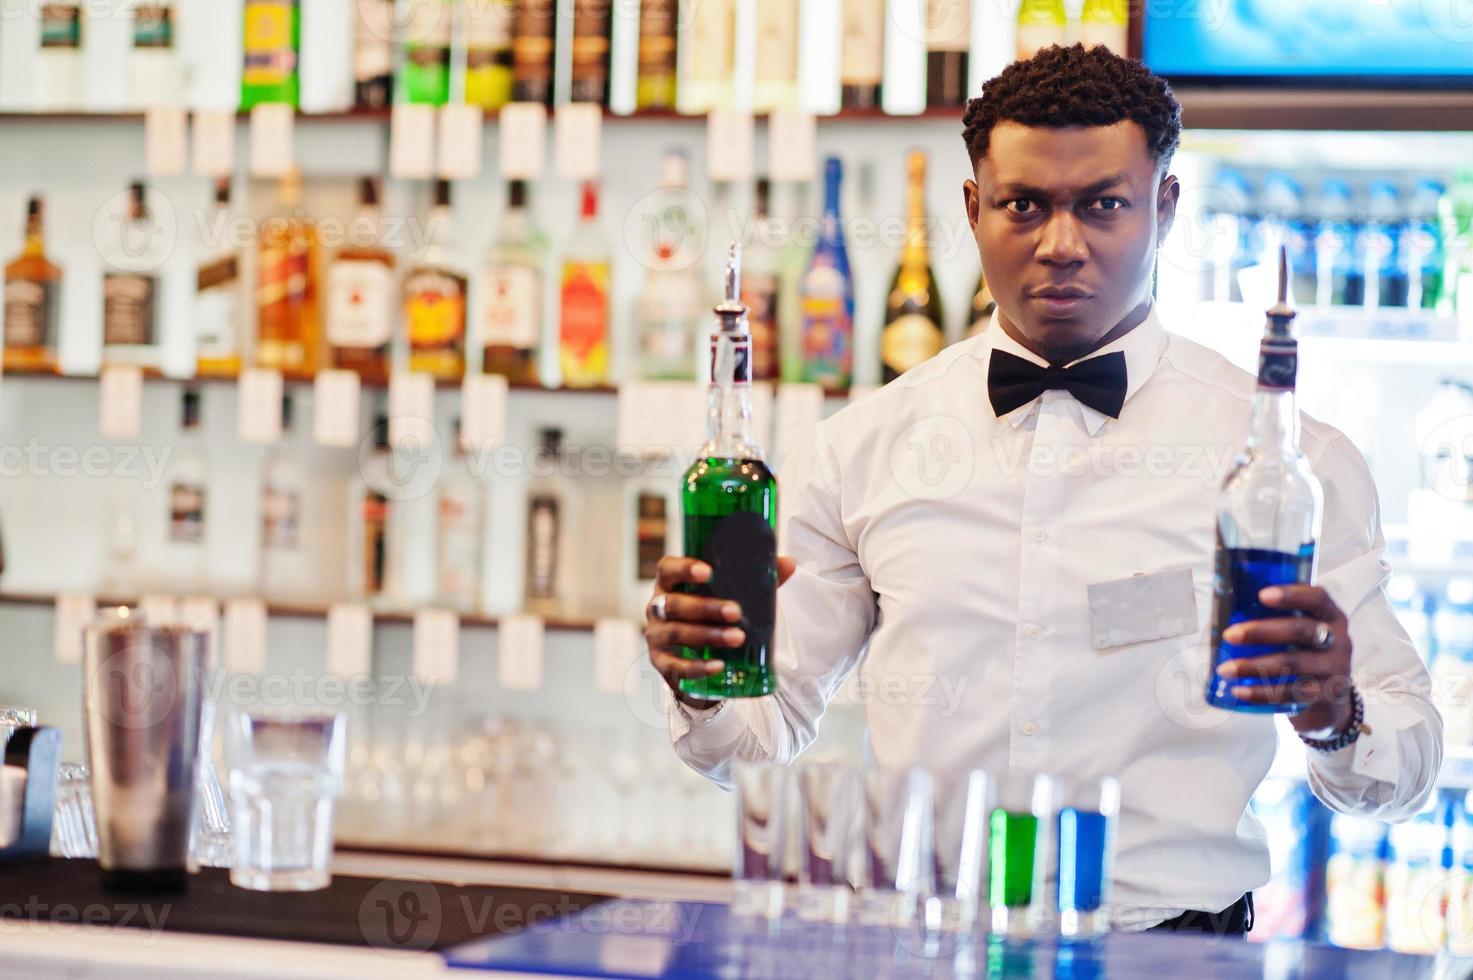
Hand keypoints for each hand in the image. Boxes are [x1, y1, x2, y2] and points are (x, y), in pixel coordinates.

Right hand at [645, 555, 797, 705]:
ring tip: (737, 638)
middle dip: (705, 607)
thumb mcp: (729, 594)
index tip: (708, 570)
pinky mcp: (660, 662)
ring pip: (676, 633)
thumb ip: (756, 579)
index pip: (667, 568)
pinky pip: (674, 665)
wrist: (697, 655)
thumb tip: (789, 563)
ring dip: (707, 635)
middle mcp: (657, 606)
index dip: (683, 568)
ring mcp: (656, 634)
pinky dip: (696, 666)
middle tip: (736, 612)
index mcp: (671, 583)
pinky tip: (717, 666)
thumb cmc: (711, 614)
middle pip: (674, 603)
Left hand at [1215, 584, 1353, 733]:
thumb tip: (1222, 608)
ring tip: (1225, 669)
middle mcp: (1339, 639)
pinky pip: (1292, 693)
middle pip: (1301, 631)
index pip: (1317, 598)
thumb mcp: (1298, 632)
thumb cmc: (1303, 652)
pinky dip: (1262, 692)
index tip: (1261, 595)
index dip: (1292, 595)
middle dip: (1262, 632)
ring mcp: (1335, 668)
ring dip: (1255, 666)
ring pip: (1293, 664)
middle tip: (1229, 635)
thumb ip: (1275, 618)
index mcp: (1330, 615)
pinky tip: (1239, 691)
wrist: (1329, 698)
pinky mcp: (1328, 694)